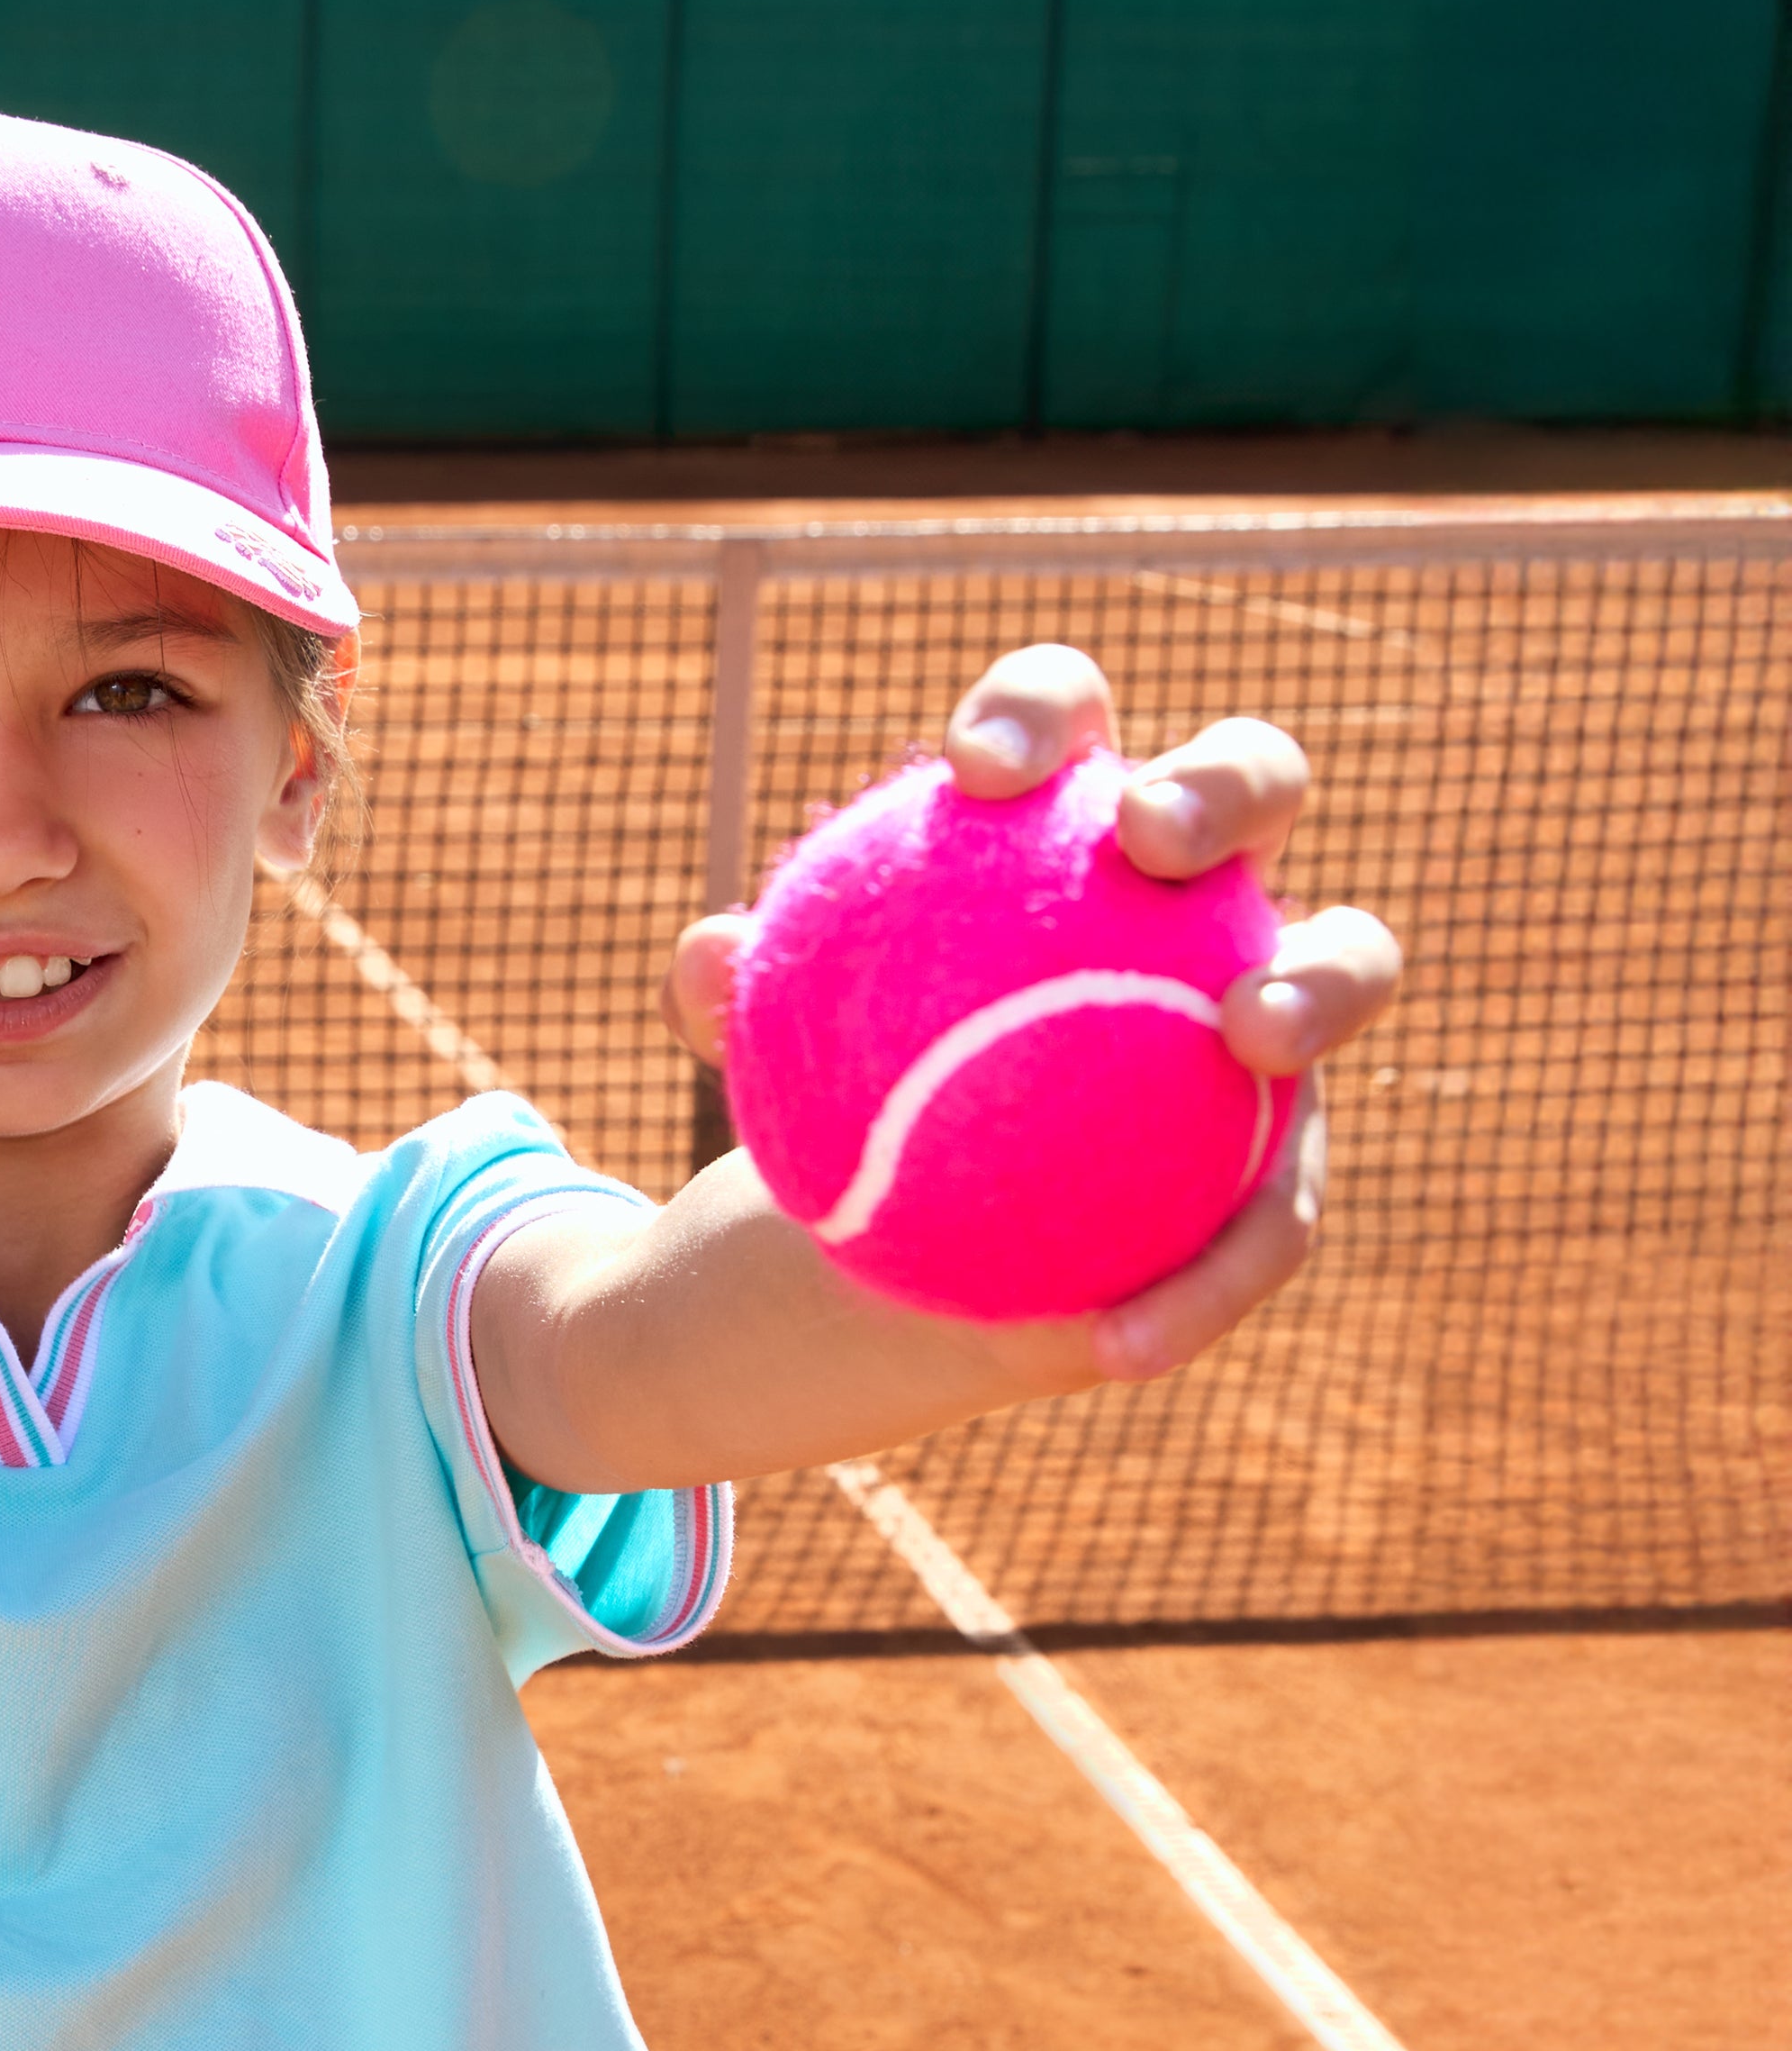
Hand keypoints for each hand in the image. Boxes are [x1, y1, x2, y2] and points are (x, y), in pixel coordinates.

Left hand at [658, 638, 1400, 1386]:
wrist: (862, 1263)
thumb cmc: (829, 1103)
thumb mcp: (755, 1067)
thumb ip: (738, 1002)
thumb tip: (711, 957)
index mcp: (1060, 828)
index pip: (1062, 721)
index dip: (1038, 707)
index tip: (971, 773)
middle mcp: (1190, 897)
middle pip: (1252, 782)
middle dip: (1223, 778)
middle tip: (1146, 838)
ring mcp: (1260, 1019)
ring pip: (1339, 967)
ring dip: (1318, 985)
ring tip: (1255, 1037)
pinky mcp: (1281, 1164)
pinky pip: (1268, 1220)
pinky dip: (1204, 1282)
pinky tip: (1118, 1342)